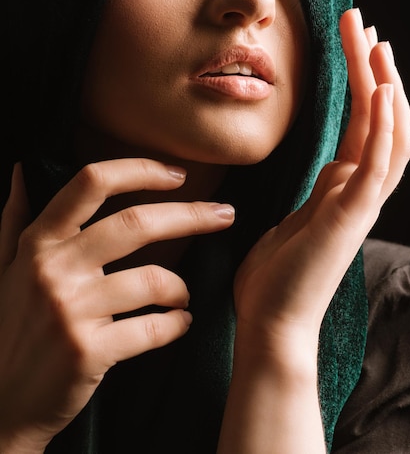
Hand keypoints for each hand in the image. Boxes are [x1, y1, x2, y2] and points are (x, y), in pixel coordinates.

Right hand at [0, 159, 233, 451]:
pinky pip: (153, 328)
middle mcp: (53, 269)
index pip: (92, 182)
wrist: (0, 403)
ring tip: (182, 294)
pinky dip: (176, 324)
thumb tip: (24, 170)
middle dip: (191, 214)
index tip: (177, 175)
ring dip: (181, 286)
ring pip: (153, 279)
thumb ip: (16, 218)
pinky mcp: (88, 351)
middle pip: (136, 223)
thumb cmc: (11, 327)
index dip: (140, 170)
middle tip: (224, 214)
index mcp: (39, 242)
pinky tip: (179, 323)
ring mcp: (70, 311)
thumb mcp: (5, 267)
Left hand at [233, 8, 409, 349]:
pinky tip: (383, 91)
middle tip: (362, 22)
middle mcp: (358, 190)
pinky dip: (383, 126)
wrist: (270, 324)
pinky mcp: (351, 216)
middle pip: (379, 118)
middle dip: (372, 68)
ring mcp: (359, 203)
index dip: (364, 82)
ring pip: (388, 134)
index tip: (357, 43)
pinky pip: (377, 163)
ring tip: (376, 42)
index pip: (362, 124)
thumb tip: (325, 171)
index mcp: (342, 188)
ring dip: (384, 85)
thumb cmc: (274, 278)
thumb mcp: (293, 221)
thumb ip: (314, 194)